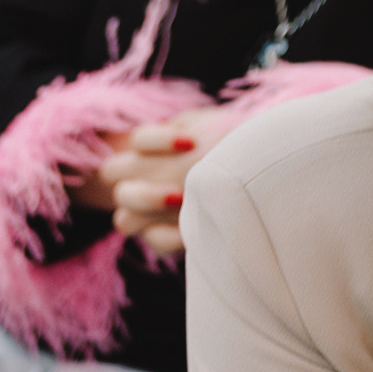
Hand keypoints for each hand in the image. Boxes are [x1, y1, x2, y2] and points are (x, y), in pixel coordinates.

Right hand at [80, 106, 232, 255]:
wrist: (260, 175)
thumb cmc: (237, 146)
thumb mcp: (220, 129)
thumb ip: (197, 130)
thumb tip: (188, 144)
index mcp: (155, 148)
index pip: (138, 139)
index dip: (157, 140)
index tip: (191, 142)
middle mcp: (144, 177)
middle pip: (112, 173)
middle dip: (143, 168)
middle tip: (178, 183)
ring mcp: (150, 210)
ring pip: (123, 216)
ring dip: (148, 205)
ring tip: (182, 200)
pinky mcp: (165, 235)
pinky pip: (155, 241)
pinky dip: (170, 236)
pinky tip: (192, 230)